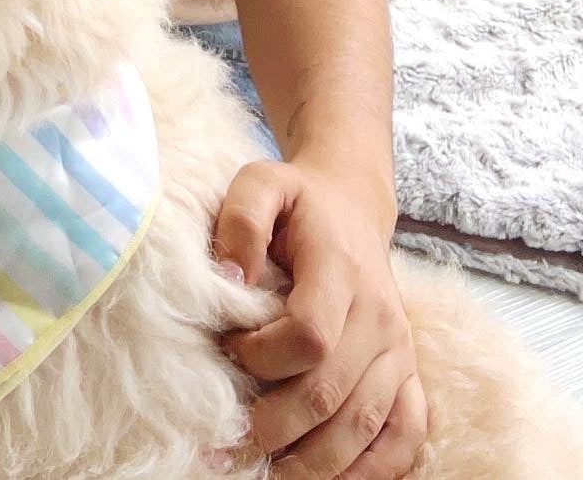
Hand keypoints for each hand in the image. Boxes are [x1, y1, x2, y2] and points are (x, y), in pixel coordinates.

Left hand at [214, 159, 426, 478]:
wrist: (351, 204)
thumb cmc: (297, 201)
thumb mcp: (260, 183)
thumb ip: (240, 219)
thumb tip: (229, 278)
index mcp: (341, 269)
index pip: (310, 335)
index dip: (265, 358)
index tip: (228, 353)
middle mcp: (379, 316)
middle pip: (332, 393)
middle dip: (275, 429)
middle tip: (226, 446)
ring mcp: (398, 350)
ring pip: (365, 425)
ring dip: (314, 463)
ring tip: (266, 475)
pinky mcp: (407, 373)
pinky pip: (405, 435)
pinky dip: (372, 470)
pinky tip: (330, 479)